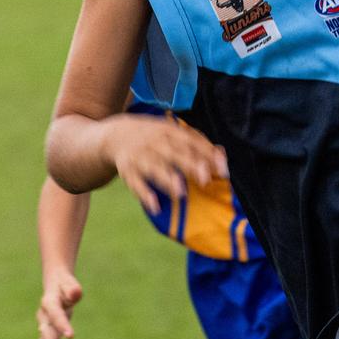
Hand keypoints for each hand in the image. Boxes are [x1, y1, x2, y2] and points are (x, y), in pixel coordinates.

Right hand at [37, 268, 83, 338]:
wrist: (53, 284)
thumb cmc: (64, 284)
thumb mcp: (69, 283)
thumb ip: (72, 288)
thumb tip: (76, 293)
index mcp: (49, 302)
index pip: (56, 315)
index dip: (62, 325)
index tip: (71, 336)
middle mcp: (44, 316)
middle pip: (47, 332)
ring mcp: (44, 325)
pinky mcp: (47, 332)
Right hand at [100, 115, 227, 213]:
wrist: (116, 135)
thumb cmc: (155, 137)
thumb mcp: (172, 132)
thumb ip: (197, 143)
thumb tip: (222, 156)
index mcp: (167, 131)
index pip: (190, 141)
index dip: (206, 154)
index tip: (223, 171)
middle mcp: (153, 142)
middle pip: (173, 153)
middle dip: (189, 165)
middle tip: (205, 180)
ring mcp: (139, 157)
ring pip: (154, 168)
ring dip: (167, 180)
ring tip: (181, 193)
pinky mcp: (128, 172)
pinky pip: (136, 184)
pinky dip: (145, 195)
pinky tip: (156, 207)